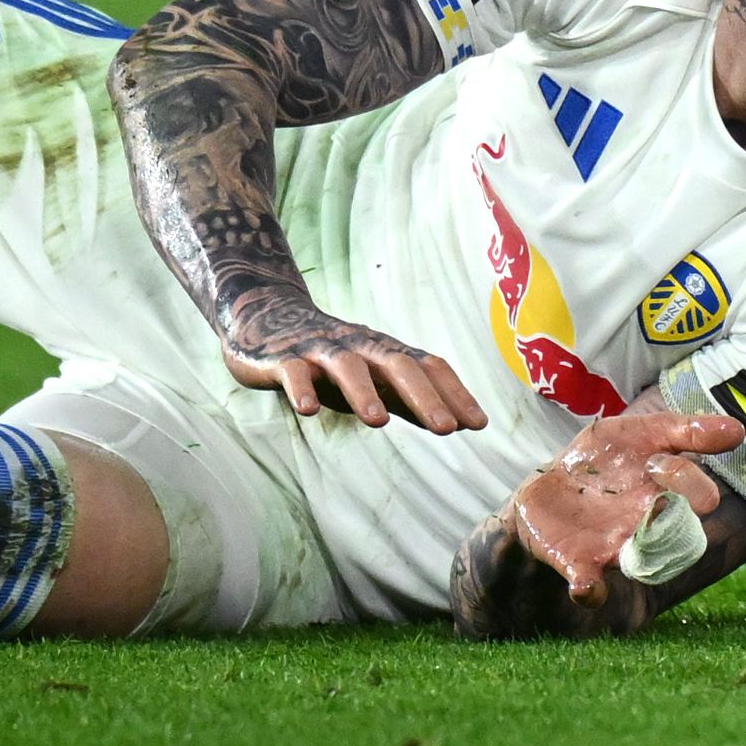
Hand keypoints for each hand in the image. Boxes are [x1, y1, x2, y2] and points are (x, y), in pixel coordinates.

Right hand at [219, 294, 488, 432]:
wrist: (267, 317)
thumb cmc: (333, 359)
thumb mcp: (374, 377)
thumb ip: (410, 398)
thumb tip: (460, 423)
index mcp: (385, 352)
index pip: (428, 367)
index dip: (453, 393)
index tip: (478, 424)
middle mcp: (359, 346)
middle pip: (396, 365)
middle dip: (423, 396)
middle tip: (445, 428)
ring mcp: (321, 350)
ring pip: (347, 367)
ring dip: (363, 392)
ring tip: (378, 421)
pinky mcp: (284, 358)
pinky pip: (294, 371)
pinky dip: (302, 387)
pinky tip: (308, 409)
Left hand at [502, 410, 744, 605]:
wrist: (552, 487)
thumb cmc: (609, 459)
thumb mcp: (644, 432)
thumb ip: (687, 431)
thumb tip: (740, 430)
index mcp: (665, 492)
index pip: (691, 493)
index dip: (686, 481)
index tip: (663, 464)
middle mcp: (645, 524)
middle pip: (670, 528)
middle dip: (673, 520)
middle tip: (664, 506)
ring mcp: (612, 546)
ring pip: (636, 559)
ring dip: (636, 556)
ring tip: (628, 553)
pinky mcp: (578, 562)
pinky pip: (589, 584)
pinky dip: (589, 589)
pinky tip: (587, 587)